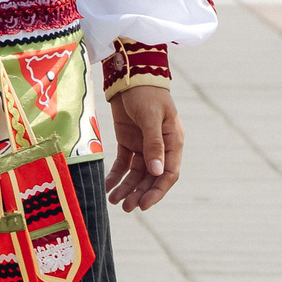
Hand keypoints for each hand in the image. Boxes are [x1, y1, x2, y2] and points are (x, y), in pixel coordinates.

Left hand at [106, 84, 183, 211]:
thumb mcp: (151, 117)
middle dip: (140, 193)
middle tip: (126, 207)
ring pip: (137, 174)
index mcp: (173, 142)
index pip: (169, 173)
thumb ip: (153, 143)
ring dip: (127, 188)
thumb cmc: (146, 92)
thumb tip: (157, 172)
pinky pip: (124, 163)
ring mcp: (144, 144)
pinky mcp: (128, 140)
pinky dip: (116, 175)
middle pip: (152, 177)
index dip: (157, 191)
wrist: (129, 73)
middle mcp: (160, 147)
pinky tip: (108, 186)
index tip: (144, 204)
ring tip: (114, 201)